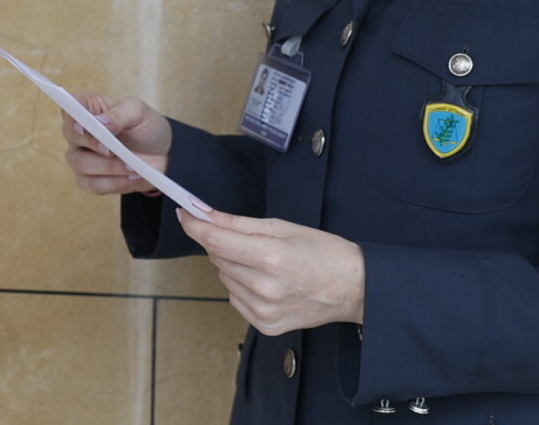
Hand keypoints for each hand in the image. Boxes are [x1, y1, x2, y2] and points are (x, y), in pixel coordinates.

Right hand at [61, 92, 172, 195]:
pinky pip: (92, 185)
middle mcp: (77, 131)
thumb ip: (119, 114)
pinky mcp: (87, 179)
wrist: (160, 154)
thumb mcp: (138, 112)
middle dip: (93, 144)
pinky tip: (130, 177)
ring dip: (109, 167)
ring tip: (132, 167)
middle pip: (72, 136)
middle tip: (112, 150)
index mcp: (87, 107)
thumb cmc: (145, 126)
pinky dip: (114, 183)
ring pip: (81, 163)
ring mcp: (79, 156)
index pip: (70, 107)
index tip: (85, 126)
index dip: (74, 117)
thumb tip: (100, 122)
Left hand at [178, 207, 363, 334]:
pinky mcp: (266, 326)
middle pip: (218, 258)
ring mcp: (264, 311)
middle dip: (224, 244)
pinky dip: (243, 287)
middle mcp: (264, 288)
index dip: (195, 226)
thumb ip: (237, 223)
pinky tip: (268, 283)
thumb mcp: (282, 227)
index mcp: (270, 257)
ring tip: (267, 264)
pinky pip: (235, 298)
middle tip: (251, 240)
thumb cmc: (323, 251)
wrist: (354, 288)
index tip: (184, 213)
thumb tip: (202, 214)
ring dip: (235, 266)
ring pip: (224, 277)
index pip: (215, 242)